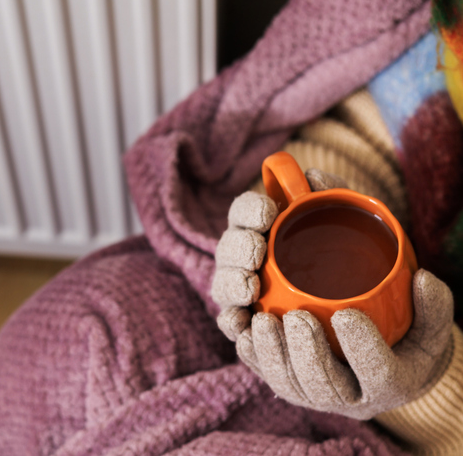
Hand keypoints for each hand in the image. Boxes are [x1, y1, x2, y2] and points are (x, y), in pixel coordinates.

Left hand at [211, 170, 454, 419]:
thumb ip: (433, 305)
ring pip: (289, 386)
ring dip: (272, 354)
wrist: (383, 364)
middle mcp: (350, 398)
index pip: (379, 375)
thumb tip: (422, 278)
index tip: (348, 314)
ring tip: (263, 321)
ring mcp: (315, 395)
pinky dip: (252, 357)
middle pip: (324, 387)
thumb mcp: (432, 326)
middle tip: (298, 316)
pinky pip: (265, 377)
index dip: (363, 349)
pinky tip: (243, 332)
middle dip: (307, 352)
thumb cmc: (409, 340)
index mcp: (391, 385)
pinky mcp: (289, 385)